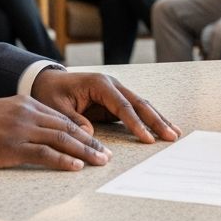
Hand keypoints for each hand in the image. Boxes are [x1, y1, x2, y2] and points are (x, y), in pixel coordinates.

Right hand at [0, 94, 110, 170]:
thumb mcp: (4, 111)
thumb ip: (25, 118)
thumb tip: (43, 132)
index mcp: (27, 103)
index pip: (62, 118)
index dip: (81, 131)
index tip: (96, 142)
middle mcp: (29, 114)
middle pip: (68, 129)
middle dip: (90, 143)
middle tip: (106, 155)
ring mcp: (22, 130)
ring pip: (62, 140)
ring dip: (84, 152)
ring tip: (100, 162)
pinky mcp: (12, 148)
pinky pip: (44, 154)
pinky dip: (63, 160)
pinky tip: (76, 166)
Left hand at [32, 69, 181, 144]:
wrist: (46, 82)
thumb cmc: (50, 93)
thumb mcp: (56, 108)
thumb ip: (73, 121)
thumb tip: (89, 137)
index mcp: (99, 84)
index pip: (122, 105)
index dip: (136, 122)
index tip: (148, 138)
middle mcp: (111, 85)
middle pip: (139, 103)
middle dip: (156, 120)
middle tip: (172, 135)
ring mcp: (115, 92)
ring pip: (141, 106)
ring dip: (157, 119)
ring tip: (174, 133)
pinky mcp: (114, 102)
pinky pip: (134, 111)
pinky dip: (148, 120)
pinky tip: (160, 129)